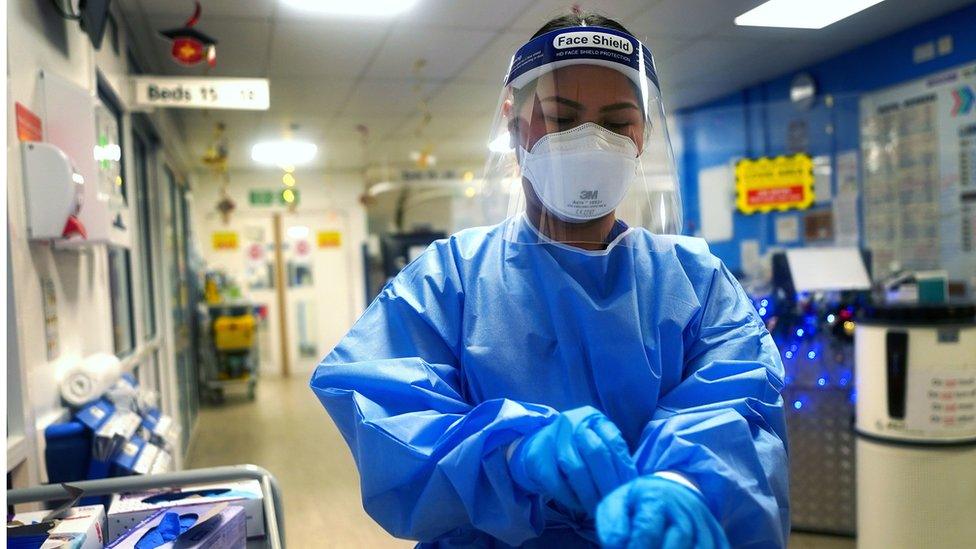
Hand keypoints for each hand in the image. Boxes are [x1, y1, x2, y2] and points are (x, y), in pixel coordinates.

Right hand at [508, 406, 636, 513]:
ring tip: (598, 509)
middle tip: (614, 502)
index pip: (614, 442)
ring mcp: (552, 438)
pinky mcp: (538, 457)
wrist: (541, 445)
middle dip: (608, 483)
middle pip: (596, 453)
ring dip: (590, 494)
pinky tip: (580, 505)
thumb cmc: (577, 447)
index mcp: (592, 417)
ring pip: (577, 469)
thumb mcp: (597, 441)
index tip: (629, 489)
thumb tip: (632, 482)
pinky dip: (571, 497)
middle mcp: (572, 422)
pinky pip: (557, 482)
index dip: (624, 469)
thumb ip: (615, 455)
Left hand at [597, 476, 728, 548]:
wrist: (669, 490)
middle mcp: (686, 508)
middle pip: (681, 537)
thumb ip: (613, 524)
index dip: (637, 547)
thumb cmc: (638, 502)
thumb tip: (618, 544)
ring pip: (703, 546)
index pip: (649, 530)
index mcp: (657, 497)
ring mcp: (705, 522)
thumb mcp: (616, 504)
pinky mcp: (718, 535)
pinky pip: (719, 548)